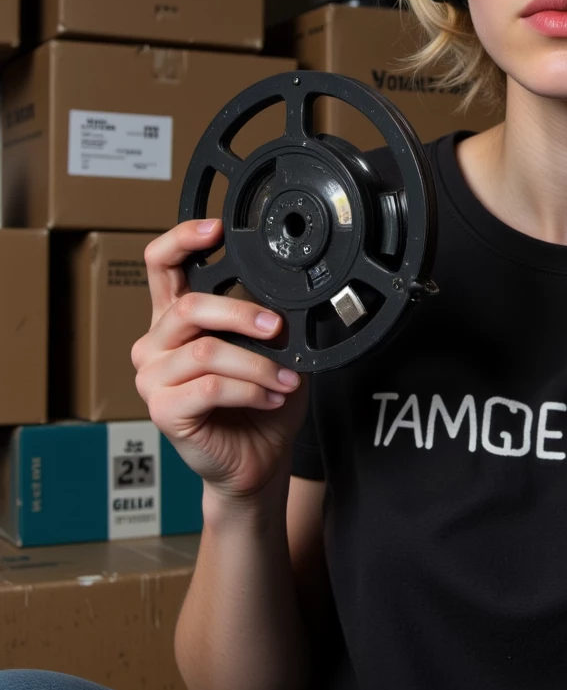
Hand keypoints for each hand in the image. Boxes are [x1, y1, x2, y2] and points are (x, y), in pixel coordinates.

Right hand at [132, 218, 308, 501]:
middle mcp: (157, 344)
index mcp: (176, 319)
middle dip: (240, 313)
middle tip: (275, 328)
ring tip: (285, 379)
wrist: (256, 461)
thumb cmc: (259, 405)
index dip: (181, 239)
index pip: (160, 265)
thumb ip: (265, 320)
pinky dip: (250, 390)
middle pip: (189, 307)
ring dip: (257, 365)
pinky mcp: (164, 410)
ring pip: (206, 352)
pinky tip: (271, 397)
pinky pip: (210, 388)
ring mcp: (154, 378)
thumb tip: (289, 296)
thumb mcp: (269, 352)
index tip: (215, 227)